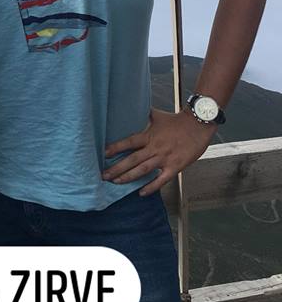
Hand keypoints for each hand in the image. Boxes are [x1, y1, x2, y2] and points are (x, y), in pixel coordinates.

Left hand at [102, 107, 216, 195]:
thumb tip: (131, 108)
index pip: (128, 142)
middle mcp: (154, 148)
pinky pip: (161, 180)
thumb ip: (143, 115)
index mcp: (149, 135)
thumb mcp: (157, 115)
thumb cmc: (177, 120)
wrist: (197, 125)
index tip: (103, 154)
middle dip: (117, 168)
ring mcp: (164, 158)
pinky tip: (141, 193)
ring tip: (116, 182)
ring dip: (129, 177)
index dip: (115, 148)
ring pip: (143, 170)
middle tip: (103, 175)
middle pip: (132, 159)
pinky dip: (151, 187)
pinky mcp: (175, 167)